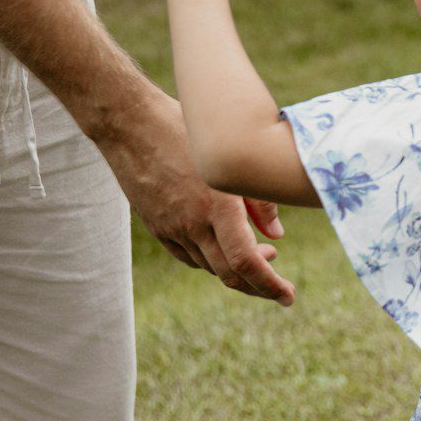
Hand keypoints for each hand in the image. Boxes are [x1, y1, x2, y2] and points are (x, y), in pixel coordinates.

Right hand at [98, 93, 295, 305]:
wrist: (132, 125)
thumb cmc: (190, 132)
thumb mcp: (235, 160)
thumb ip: (259, 202)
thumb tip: (277, 237)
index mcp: (217, 207)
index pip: (246, 263)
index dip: (269, 285)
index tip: (288, 296)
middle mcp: (192, 224)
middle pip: (228, 274)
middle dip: (259, 287)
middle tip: (282, 288)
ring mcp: (171, 228)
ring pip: (209, 266)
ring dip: (237, 270)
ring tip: (264, 255)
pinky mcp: (156, 226)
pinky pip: (188, 256)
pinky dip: (212, 261)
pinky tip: (226, 249)